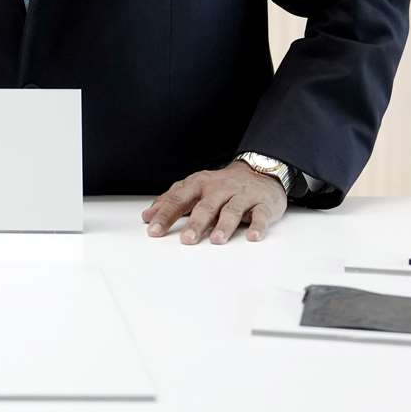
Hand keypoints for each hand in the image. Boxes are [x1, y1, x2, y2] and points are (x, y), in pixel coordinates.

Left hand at [141, 160, 287, 244]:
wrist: (259, 171)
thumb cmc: (222, 185)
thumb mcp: (195, 188)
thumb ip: (171, 201)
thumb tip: (147, 216)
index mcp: (199, 184)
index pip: (179, 199)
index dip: (165, 214)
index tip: (154, 229)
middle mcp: (220, 188)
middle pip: (206, 206)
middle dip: (195, 223)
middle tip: (186, 239)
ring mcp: (242, 196)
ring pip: (232, 210)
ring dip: (224, 225)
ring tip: (217, 240)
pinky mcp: (263, 204)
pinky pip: (260, 215)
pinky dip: (257, 226)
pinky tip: (252, 236)